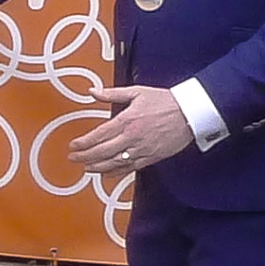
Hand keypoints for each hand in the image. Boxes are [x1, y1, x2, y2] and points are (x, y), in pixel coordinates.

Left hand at [69, 84, 196, 174]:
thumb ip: (112, 94)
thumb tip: (94, 91)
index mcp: (127, 120)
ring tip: (86, 168)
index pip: (99, 135)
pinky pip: (130, 168)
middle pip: (103, 151)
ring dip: (97, 167)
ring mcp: (142, 149)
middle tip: (73, 158)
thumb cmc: (166, 102)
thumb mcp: (136, 92)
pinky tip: (106, 174)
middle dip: (85, 156)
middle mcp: (133, 137)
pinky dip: (116, 173)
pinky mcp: (152, 157)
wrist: (191, 113)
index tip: (73, 146)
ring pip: (115, 163)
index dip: (83, 143)